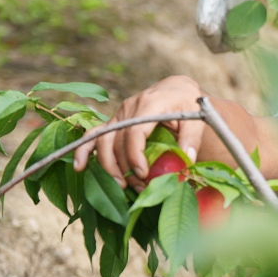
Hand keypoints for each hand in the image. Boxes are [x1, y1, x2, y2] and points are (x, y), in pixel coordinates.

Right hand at [73, 75, 205, 189]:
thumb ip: (192, 138)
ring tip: (121, 185)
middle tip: (138, 187)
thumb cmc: (187, 103)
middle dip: (124, 167)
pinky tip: (80, 167)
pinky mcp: (115, 121)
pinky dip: (84, 150)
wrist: (176, 89)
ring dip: (108, 166)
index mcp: (150, 104)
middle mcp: (130, 108)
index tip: (143, 174)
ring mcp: (119, 114)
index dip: (135, 155)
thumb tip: (187, 160)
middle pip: (116, 141)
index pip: (134, 132)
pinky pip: (94, 135)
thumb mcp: (197, 116)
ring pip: (103, 141)